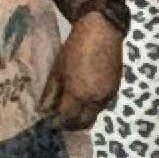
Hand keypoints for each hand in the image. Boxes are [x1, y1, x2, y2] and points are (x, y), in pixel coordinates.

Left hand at [48, 9, 124, 129]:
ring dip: (82, 117)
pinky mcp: (115, 89)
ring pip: (94, 116)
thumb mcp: (57, 70)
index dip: (55, 123)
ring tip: (70, 107)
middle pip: (83, 123)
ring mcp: (108, 96)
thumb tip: (43, 112)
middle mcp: (95, 100)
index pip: (66, 118)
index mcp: (79, 94)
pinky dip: (91, 107)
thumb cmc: (75, 48)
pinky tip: (83, 97)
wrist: (102, 32)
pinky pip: (101, 106)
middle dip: (70, 125)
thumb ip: (50, 94)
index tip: (48, 121)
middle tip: (59, 119)